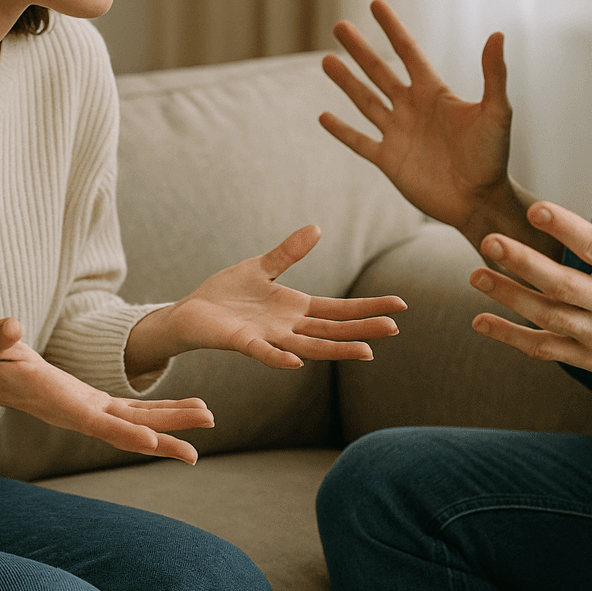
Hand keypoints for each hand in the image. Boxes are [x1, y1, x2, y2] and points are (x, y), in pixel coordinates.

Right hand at [0, 318, 213, 464]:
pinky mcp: (93, 403)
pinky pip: (132, 412)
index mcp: (57, 400)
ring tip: (208, 420)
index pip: (95, 422)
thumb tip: (10, 326)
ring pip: (136, 422)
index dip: (123, 433)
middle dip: (161, 437)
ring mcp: (88, 409)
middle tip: (196, 451)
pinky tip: (188, 409)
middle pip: (126, 430)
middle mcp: (78, 412)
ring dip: (171, 424)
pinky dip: (161, 413)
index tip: (152, 442)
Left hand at [127, 225, 406, 371]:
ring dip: (336, 349)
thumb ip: (289, 252)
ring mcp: (268, 338)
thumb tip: (317, 228)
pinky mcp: (242, 342)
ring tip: (365, 352)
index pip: (340, 310)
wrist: (191, 312)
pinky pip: (264, 352)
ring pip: (309, 346)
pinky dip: (279, 358)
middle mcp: (289, 327)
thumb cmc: (227, 294)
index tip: (399, 305)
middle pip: (333, 329)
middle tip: (395, 329)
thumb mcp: (262, 267)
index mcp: (297, 309)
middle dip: (363, 329)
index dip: (369, 307)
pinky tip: (296, 362)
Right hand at [320, 0, 519, 240]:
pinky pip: (360, 141)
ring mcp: (398, 134)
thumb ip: (493, 74)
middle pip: (379, 71)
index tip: (374, 4)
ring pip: (365, 101)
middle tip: (339, 25)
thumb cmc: (493, 156)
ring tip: (327, 61)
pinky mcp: (389, 160)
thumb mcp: (496, 112)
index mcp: (434, 93)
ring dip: (345, 82)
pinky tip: (324, 116)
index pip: (407, 51)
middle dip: (359, 49)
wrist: (480, 200)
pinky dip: (341, 130)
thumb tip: (498, 34)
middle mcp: (412, 108)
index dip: (391, 27)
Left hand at [467, 147, 591, 381]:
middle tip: (489, 240)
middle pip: (563, 284)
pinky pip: (544, 348)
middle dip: (524, 264)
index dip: (565, 229)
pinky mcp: (587, 357)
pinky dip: (511, 337)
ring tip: (476, 274)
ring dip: (509, 297)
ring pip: (548, 317)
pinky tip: (480, 320)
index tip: (535, 210)